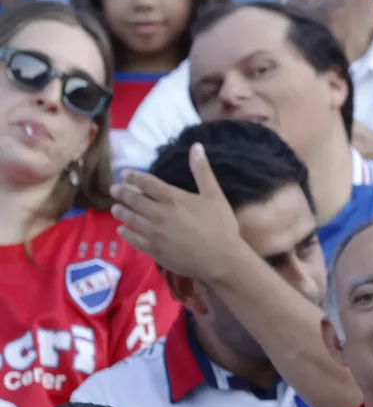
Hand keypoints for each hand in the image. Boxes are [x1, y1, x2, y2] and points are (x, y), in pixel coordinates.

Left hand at [111, 145, 246, 282]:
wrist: (223, 260)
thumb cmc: (222, 227)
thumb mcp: (215, 196)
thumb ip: (202, 171)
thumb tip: (196, 146)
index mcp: (172, 198)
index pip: (145, 182)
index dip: (132, 176)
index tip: (124, 174)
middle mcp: (159, 213)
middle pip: (132, 199)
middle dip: (120, 192)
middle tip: (114, 190)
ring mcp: (154, 232)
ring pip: (129, 218)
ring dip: (120, 211)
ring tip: (116, 209)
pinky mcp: (154, 250)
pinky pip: (133, 239)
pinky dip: (125, 232)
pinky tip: (123, 230)